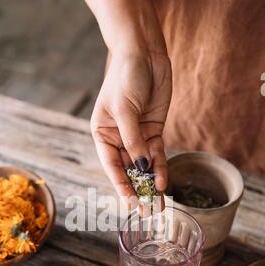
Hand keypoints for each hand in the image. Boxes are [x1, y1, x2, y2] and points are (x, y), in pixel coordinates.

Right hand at [91, 50, 171, 201]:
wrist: (144, 53)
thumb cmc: (125, 77)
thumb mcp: (125, 110)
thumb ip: (133, 140)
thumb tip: (141, 167)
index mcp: (102, 134)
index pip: (111, 166)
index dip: (121, 186)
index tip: (130, 203)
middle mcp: (118, 139)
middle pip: (128, 170)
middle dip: (137, 190)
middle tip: (145, 212)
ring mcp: (137, 136)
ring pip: (144, 166)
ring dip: (150, 184)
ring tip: (157, 205)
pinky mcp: (153, 131)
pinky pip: (157, 155)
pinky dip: (160, 168)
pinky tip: (162, 182)